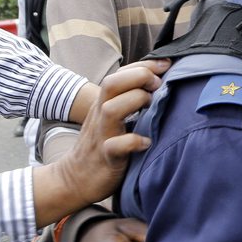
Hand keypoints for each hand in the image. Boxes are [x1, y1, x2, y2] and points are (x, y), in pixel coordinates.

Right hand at [33, 59, 168, 226]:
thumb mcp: (110, 119)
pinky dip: (133, 141)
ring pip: (112, 110)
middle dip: (138, 77)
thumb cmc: (100, 144)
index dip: (143, 65)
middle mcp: (100, 115)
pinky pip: (116, 146)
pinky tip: (146, 142)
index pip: (120, 75)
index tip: (167, 63)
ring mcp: (102, 135)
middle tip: (159, 84)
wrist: (74, 178)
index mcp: (104, 103)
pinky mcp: (105, 157)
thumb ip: (127, 101)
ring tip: (153, 105)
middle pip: (112, 84)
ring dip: (135, 102)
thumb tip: (158, 85)